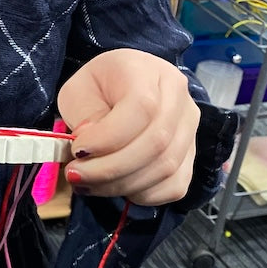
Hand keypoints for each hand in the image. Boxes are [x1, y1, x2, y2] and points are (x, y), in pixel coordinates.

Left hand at [56, 49, 199, 206]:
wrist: (121, 91)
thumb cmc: (98, 91)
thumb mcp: (78, 92)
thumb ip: (83, 115)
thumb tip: (90, 148)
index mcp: (149, 72)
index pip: (141, 108)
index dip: (107, 138)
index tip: (77, 150)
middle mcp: (179, 98)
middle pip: (156, 143)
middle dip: (109, 169)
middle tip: (76, 175)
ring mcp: (189, 128)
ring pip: (165, 168)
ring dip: (121, 185)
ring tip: (89, 183)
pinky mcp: (190, 156)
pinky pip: (175, 186)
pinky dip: (143, 195)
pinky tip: (118, 188)